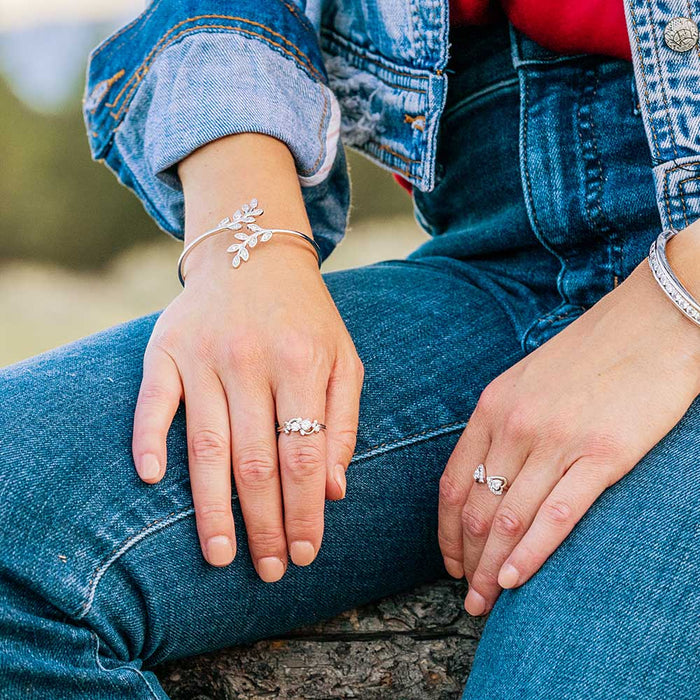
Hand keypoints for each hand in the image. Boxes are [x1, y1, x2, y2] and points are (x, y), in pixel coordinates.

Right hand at [130, 134, 363, 580]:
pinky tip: (151, 480)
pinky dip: (147, 439)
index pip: (304, 454)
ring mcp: (203, 354)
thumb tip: (335, 491)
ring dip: (212, 507)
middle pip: (255, 460)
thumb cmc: (306, 316)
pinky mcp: (165, 348)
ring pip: (206, 445)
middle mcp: (250, 360)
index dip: (304, 510)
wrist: (254, 254)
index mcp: (302, 362)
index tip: (304, 552)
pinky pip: (152, 401)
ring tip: (221, 554)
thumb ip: (343, 421)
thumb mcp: (343, 358)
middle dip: (263, 523)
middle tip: (267, 569)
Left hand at [438, 230, 699, 615]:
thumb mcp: (527, 382)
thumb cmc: (590, 353)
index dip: (446, 531)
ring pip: (509, 518)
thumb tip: (490, 476)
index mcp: (492, 408)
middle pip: (476, 508)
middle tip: (465, 596)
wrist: (651, 322)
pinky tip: (516, 580)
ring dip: (491, 567)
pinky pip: (556, 516)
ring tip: (484, 603)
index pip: (453, 483)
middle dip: (465, 559)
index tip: (449, 560)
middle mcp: (515, 426)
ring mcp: (557, 441)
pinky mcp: (602, 455)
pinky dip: (531, 554)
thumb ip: (503, 425)